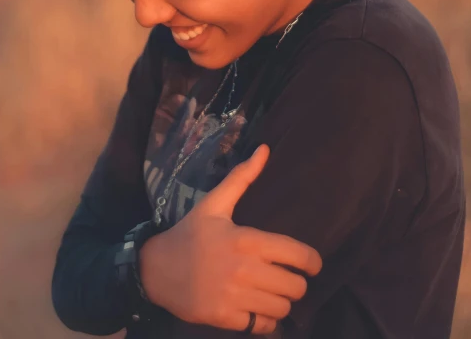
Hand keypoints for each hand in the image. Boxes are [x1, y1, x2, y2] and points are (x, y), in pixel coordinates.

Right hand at [140, 144, 321, 334]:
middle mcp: (244, 270)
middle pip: (295, 287)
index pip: (297, 255)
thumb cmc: (190, 233)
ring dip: (282, 301)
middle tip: (288, 277)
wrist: (156, 268)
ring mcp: (235, 297)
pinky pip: (263, 326)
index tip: (313, 264)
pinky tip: (257, 307)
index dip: (313, 262)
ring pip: (282, 308)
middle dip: (296, 282)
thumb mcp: (215, 203)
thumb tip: (265, 149)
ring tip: (273, 292)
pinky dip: (265, 320)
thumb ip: (242, 177)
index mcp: (247, 239)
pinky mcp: (225, 319)